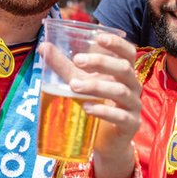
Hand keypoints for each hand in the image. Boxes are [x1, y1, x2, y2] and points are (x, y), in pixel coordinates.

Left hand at [39, 33, 140, 154]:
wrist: (105, 141)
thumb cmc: (95, 104)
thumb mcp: (79, 82)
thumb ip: (64, 66)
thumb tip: (43, 47)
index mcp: (123, 72)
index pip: (127, 52)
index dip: (116, 43)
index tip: (98, 37)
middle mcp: (132, 86)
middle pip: (124, 68)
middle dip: (101, 62)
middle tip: (77, 60)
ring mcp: (133, 106)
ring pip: (120, 91)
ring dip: (96, 86)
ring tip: (74, 86)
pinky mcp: (131, 125)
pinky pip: (121, 116)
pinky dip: (104, 111)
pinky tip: (87, 108)